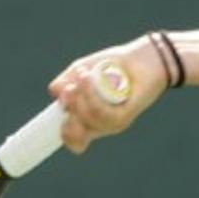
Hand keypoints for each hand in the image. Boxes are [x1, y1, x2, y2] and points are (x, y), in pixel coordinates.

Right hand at [48, 36, 170, 153]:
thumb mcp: (82, 70)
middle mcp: (100, 124)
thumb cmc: (114, 65)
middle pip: (75, 134)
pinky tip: (90, 78)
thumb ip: (66, 81)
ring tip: (84, 74)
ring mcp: (114, 122)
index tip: (60, 107)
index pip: (74, 140)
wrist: (143, 57)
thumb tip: (55, 91)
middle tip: (70, 87)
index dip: (64, 133)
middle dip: (67, 109)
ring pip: (88, 120)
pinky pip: (103, 114)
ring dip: (81, 96)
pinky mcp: (126, 116)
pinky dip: (92, 95)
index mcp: (88, 118)